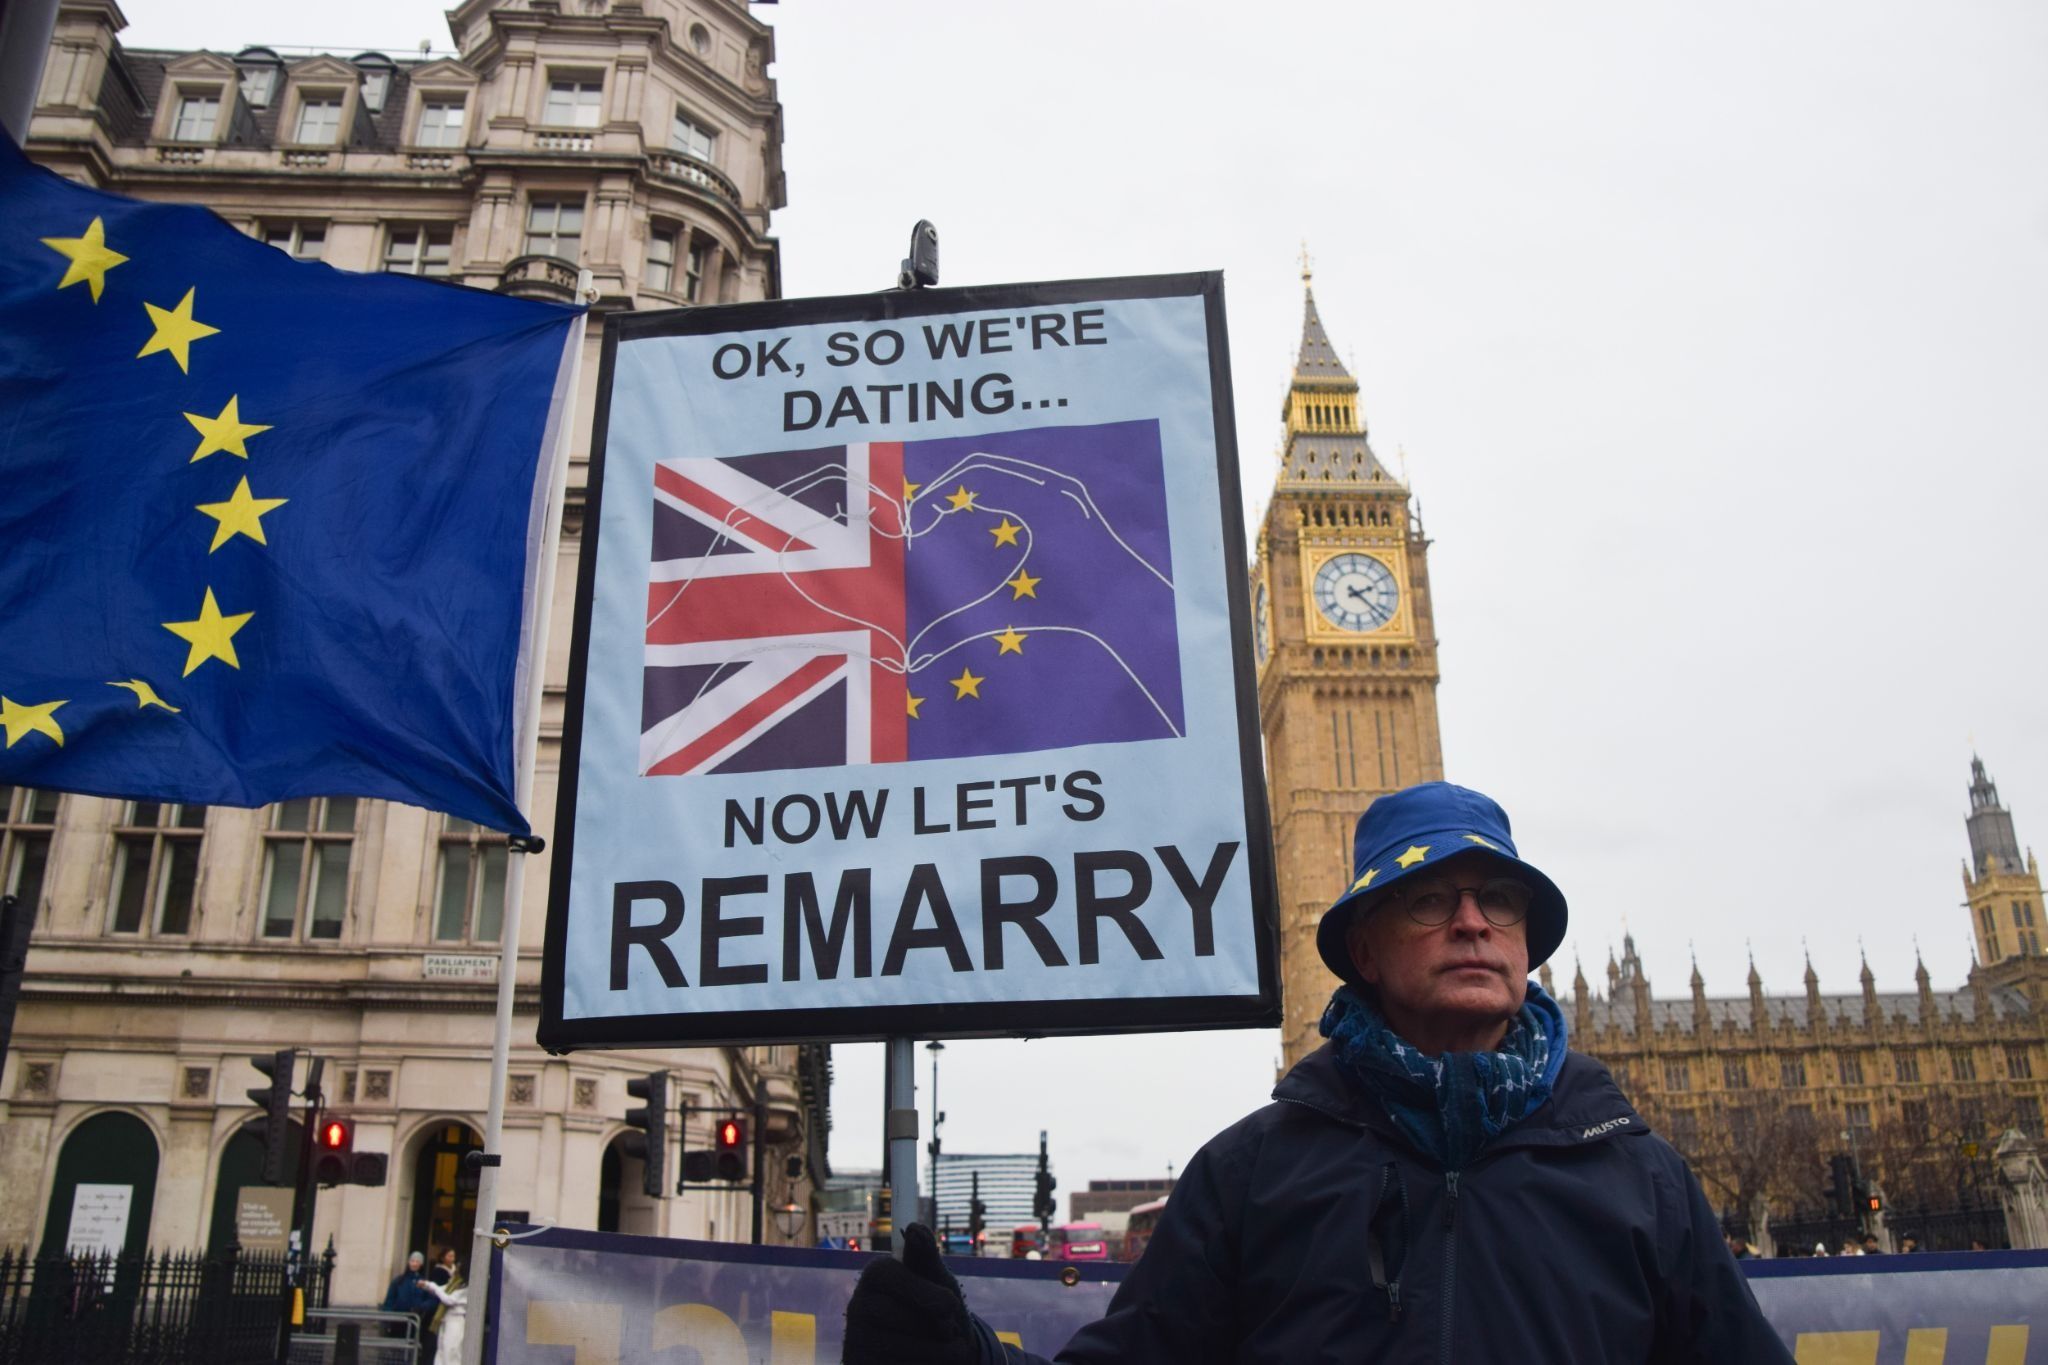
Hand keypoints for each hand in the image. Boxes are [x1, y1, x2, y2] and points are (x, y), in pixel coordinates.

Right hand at [841, 1223, 974, 1364]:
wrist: (940, 1355)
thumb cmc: (939, 1311)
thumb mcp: (940, 1283)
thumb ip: (927, 1258)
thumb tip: (914, 1226)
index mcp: (876, 1276)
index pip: (887, 1274)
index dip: (922, 1291)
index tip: (950, 1304)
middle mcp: (858, 1306)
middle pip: (902, 1316)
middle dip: (939, 1326)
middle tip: (950, 1330)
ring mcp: (857, 1341)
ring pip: (907, 1348)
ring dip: (940, 1353)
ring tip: (948, 1350)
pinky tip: (926, 1363)